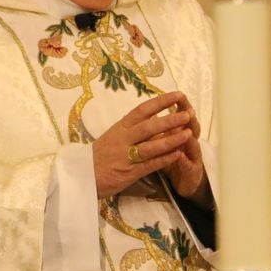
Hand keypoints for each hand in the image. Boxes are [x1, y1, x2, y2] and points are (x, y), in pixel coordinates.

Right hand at [92, 91, 206, 198]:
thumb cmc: (99, 155)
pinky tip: (178, 154)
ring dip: (170, 140)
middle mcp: (123, 139)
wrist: (82, 176)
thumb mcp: (113, 135)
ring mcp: (126, 156)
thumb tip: (152, 115)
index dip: (160, 102)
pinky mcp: (129, 173)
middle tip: (187, 114)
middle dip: (169, 120)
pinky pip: (149, 165)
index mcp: (120, 127)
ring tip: (188, 134)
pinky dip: (164, 160)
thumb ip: (131, 128)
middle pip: (149, 127)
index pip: (142, 110)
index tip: (177, 95)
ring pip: (151, 146)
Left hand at [159, 93, 209, 201]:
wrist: (183, 182)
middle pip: (191, 126)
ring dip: (189, 139)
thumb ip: (160, 128)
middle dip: (188, 118)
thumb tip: (151, 110)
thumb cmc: (172, 158)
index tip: (177, 94)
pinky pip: (188, 166)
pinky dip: (184, 162)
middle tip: (186, 110)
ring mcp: (192, 156)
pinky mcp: (192, 171)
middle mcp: (188, 141)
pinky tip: (181, 157)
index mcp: (180, 131)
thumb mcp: (163, 141)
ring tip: (186, 133)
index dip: (181, 105)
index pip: (182, 115)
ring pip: (192, 145)